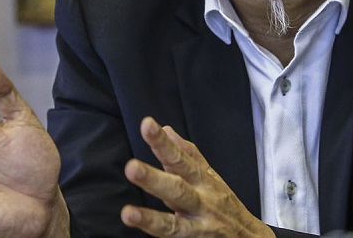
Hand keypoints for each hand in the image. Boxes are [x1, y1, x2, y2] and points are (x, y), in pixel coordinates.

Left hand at [121, 117, 273, 237]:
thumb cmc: (224, 204)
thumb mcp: (210, 176)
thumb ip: (188, 154)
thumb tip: (167, 130)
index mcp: (202, 181)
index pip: (180, 158)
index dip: (163, 144)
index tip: (147, 125)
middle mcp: (201, 202)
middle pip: (177, 189)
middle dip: (154, 179)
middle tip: (132, 168)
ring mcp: (198, 227)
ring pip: (174, 224)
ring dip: (151, 219)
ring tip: (128, 213)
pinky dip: (158, 234)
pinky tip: (140, 233)